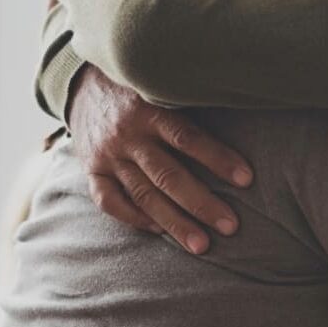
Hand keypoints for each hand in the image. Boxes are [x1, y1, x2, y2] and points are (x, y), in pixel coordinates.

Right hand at [68, 65, 252, 253]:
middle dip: (201, 204)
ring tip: (202, 245)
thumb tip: (241, 106)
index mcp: (150, 108)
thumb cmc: (141, 85)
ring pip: (143, 195)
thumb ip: (191, 99)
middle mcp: (128, 134)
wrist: (81, 81)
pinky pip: (109, 201)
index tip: (247, 179)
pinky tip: (159, 231)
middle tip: (230, 226)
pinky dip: (134, 218)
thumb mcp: (162, 82)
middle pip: (168, 176)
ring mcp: (108, 155)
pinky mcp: (92, 170)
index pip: (187, 138)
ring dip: (174, 223)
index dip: (218, 159)